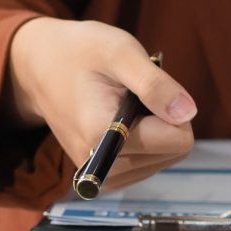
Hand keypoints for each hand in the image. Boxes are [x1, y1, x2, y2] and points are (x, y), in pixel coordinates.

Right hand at [5, 19, 194, 192]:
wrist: (41, 67)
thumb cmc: (81, 52)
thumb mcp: (120, 52)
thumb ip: (155, 84)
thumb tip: (188, 114)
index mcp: (103, 136)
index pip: (178, 141)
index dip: (172, 107)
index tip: (146, 86)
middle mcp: (102, 167)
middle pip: (174, 152)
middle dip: (164, 118)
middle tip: (132, 93)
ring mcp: (103, 177)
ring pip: (166, 158)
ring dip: (155, 128)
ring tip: (123, 104)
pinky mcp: (106, 178)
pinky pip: (151, 163)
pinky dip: (146, 140)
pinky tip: (122, 120)